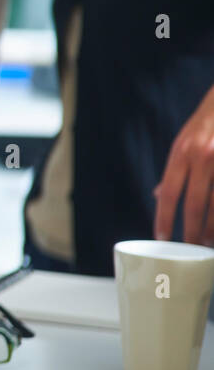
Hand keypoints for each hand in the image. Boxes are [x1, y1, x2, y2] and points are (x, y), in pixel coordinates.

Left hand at [154, 86, 213, 244]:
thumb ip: (175, 169)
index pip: (170, 192)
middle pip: (195, 204)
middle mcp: (203, 156)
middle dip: (192, 231)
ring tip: (209, 241)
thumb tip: (160, 196)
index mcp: (183, 151)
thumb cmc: (208, 123)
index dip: (164, 218)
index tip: (161, 236)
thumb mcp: (185, 140)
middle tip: (191, 247)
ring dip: (213, 228)